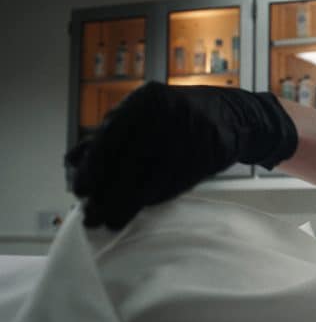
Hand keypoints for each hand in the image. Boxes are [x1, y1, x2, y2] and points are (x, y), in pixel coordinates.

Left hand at [66, 81, 296, 229]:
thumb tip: (74, 161)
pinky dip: (153, 200)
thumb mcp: (146, 112)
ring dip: (128, 204)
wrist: (235, 116)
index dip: (93, 168)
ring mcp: (189, 137)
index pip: (111, 138)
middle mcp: (167, 116)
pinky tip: (140, 208)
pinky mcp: (206, 156)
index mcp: (146, 101)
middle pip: (128, 163)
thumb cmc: (181, 114)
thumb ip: (112, 132)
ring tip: (112, 221)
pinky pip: (172, 185)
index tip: (80, 191)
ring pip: (150, 179)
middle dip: (107, 194)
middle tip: (92, 216)